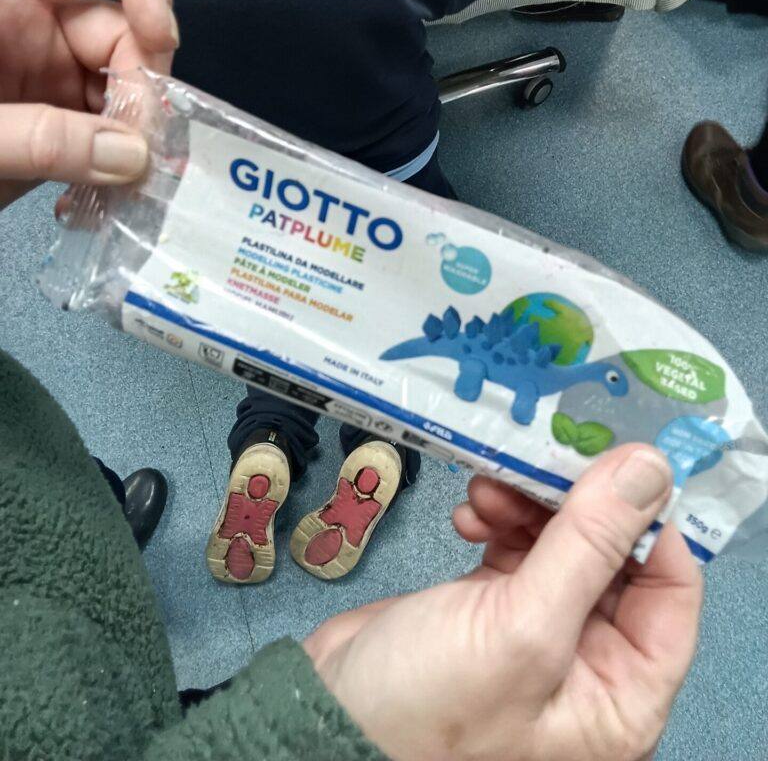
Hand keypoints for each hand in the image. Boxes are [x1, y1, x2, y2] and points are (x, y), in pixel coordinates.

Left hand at [0, 0, 177, 207]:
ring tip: (127, 191)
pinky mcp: (50, 136)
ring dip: (135, 140)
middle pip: (121, 31)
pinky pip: (105, 143)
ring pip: (123, 93)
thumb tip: (136, 158)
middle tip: (144, 150)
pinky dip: (113, 174)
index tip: (159, 36)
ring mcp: (45, 84)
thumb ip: (42, 140)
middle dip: (142, 85)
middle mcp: (33, 29)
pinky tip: (96, 208)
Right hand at [304, 444, 701, 760]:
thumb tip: (649, 471)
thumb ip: (589, 544)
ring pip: (561, 541)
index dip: (649, 523)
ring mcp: (538, 630)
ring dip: (528, 504)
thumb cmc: (426, 708)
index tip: (618, 462)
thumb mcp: (522, 627)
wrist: (328, 715)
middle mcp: (588, 662)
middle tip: (541, 459)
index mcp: (620, 694)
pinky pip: (516, 544)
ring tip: (488, 488)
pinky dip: (497, 518)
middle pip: (612, 556)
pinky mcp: (492, 604)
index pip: (671, 592)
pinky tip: (468, 512)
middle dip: (576, 505)